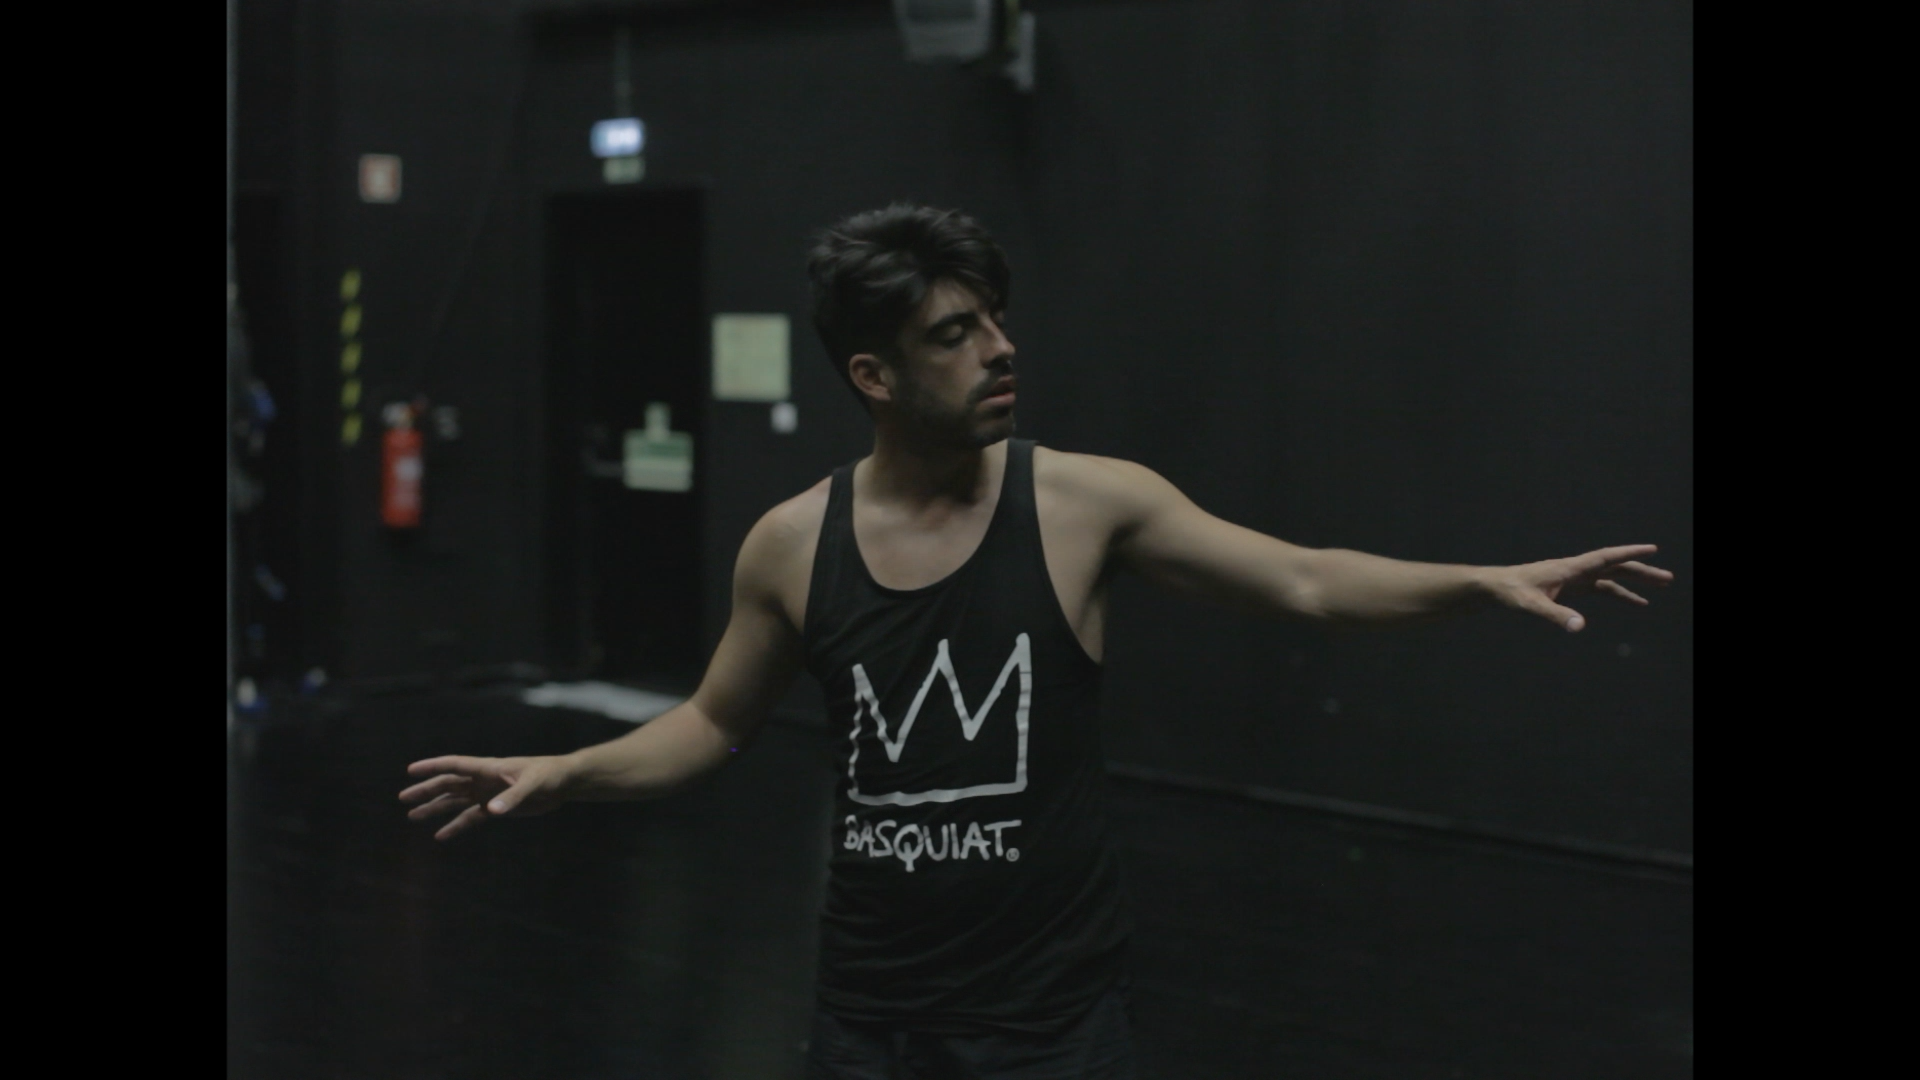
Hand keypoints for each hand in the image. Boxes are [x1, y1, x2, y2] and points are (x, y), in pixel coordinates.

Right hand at [398, 754, 569, 840]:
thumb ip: (512, 798)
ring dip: (434, 808)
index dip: (432, 766)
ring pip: (454, 801)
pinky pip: (470, 817)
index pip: (454, 765)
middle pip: (448, 784)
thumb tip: (492, 811)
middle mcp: (482, 780)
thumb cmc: (548, 776)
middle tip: (403, 798)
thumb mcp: (532, 785)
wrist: (562, 784)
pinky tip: (440, 835)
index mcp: (488, 768)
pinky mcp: (495, 808)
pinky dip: (455, 826)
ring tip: (412, 817)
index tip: (410, 771)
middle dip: (426, 790)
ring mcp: (487, 794)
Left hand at [1486, 544, 1673, 631]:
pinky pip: (1603, 589)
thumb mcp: (1532, 606)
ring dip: (1636, 581)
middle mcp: (1577, 569)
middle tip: (1668, 578)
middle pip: (1616, 566)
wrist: (1495, 588)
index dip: (1629, 553)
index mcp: (1570, 568)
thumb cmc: (1511, 593)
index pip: (1606, 557)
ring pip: (1613, 576)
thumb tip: (1580, 627)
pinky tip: (1637, 603)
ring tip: (1661, 586)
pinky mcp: (1572, 587)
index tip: (1652, 549)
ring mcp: (1576, 578)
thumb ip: (1556, 616)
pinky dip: (1621, 594)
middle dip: (1642, 571)